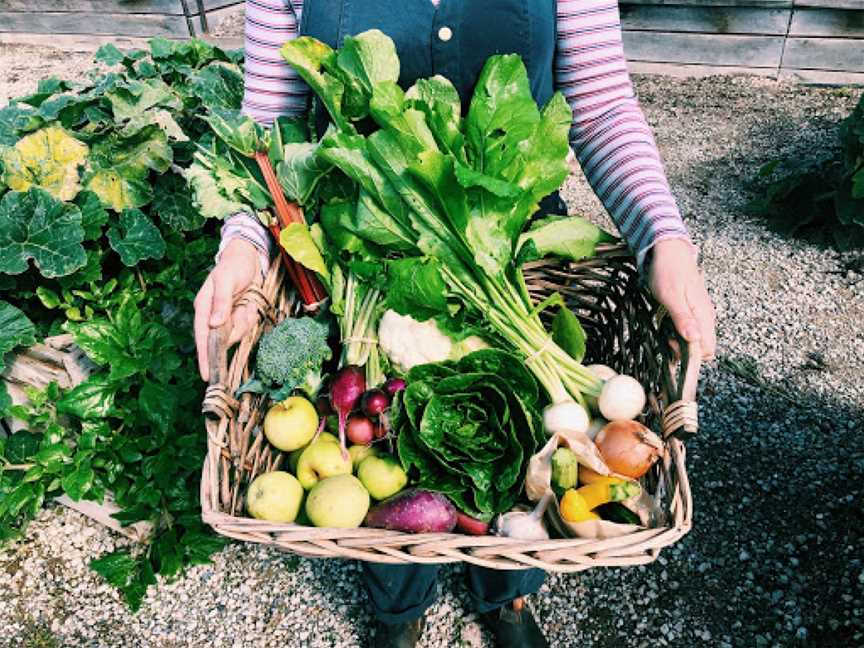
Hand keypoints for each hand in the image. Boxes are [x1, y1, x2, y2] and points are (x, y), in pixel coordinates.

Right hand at [194, 239, 262, 380]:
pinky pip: (247, 324)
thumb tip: (214, 324)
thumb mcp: (226, 280)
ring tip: (247, 301)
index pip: (202, 337)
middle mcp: (212, 315)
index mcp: (203, 307)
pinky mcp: (238, 316)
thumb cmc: (233, 266)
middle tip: (244, 311)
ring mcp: (226, 317)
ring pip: (238, 332)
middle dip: (236, 329)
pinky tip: (250, 303)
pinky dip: (251, 315)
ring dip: (245, 319)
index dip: (204, 356)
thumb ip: (220, 302)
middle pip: (223, 337)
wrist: (248, 257)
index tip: (207, 374)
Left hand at [647, 238, 715, 361]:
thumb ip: (682, 318)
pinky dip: (679, 330)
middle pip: (702, 347)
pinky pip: (691, 328)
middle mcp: (706, 316)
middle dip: (684, 349)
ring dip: (680, 340)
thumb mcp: (670, 296)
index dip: (690, 355)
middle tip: (665, 337)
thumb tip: (694, 339)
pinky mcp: (693, 309)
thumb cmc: (668, 272)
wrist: (669, 251)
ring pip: (696, 338)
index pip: (707, 349)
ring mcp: (700, 313)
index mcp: (703, 314)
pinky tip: (667, 323)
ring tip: (664, 328)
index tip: (671, 344)